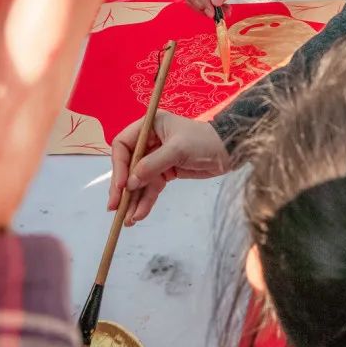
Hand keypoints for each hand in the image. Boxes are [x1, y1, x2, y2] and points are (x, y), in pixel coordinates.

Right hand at [108, 110, 229, 223]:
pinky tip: (139, 215)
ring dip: (133, 200)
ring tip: (128, 220)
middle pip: (128, 166)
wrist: (230, 151)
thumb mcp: (177, 150)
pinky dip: (146, 201)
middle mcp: (150, 141)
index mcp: (149, 126)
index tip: (122, 185)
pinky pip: (151, 187)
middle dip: (123, 188)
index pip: (123, 145)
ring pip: (139, 181)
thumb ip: (152, 165)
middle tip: (115, 207)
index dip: (119, 166)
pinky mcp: (166, 172)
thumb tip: (130, 184)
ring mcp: (157, 158)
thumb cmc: (204, 141)